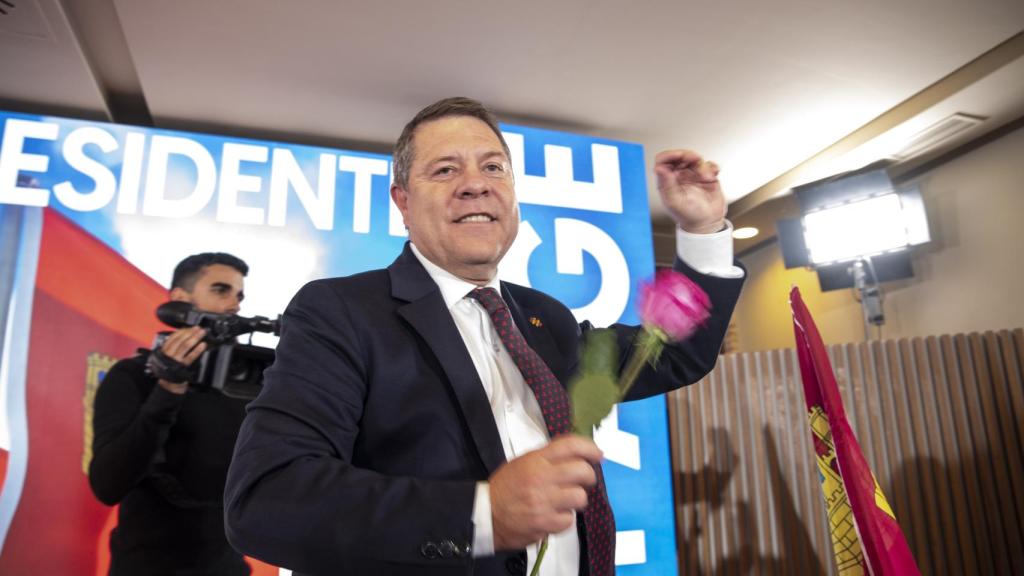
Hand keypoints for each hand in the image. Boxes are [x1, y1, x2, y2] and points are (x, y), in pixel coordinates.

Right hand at [155, 326, 206, 393]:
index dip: (183, 331)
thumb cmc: (171, 367)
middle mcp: (169, 353)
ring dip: (195, 338)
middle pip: (180, 340)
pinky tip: (203, 345)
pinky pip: (190, 357)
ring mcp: (175, 360)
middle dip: (190, 332)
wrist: (169, 383)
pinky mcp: (182, 366)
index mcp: (165, 349)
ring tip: (202, 333)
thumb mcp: (168, 355)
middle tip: (198, 328)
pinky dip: (197, 350)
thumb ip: (174, 346)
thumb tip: (185, 335)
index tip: (190, 327)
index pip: (173, 337)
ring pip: (185, 346)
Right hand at [489, 435, 602, 549]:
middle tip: (584, 481)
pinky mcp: (544, 523)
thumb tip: (576, 455)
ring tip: (565, 501)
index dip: (589, 448)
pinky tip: (553, 516)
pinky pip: (569, 520)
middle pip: (582, 472)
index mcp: (535, 460)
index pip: (570, 446)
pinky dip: (564, 519)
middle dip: (589, 477)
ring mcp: (544, 502)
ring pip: (580, 497)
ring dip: (576, 500)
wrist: (485, 515)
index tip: (598, 454)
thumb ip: (547, 458)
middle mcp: (542, 478)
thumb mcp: (522, 463)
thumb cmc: (505, 488)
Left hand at [654, 149, 726, 233]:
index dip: (670, 155)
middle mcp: (679, 176)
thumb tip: (659, 168)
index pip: (663, 160)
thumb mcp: (675, 201)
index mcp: (667, 181)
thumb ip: (667, 184)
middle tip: (694, 160)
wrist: (707, 223)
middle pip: (680, 156)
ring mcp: (692, 175)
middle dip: (688, 155)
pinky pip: (709, 164)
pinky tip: (712, 177)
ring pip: (695, 158)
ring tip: (705, 177)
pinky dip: (712, 168)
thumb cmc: (688, 216)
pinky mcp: (706, 176)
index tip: (679, 156)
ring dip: (701, 165)